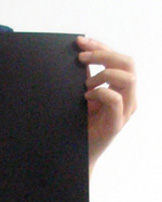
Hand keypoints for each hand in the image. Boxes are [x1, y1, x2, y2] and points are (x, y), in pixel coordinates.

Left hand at [77, 37, 135, 171]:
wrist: (76, 156)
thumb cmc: (80, 127)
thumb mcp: (83, 97)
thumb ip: (85, 78)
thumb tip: (79, 56)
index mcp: (122, 88)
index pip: (120, 58)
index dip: (102, 46)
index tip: (81, 41)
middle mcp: (128, 97)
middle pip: (128, 62)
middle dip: (104, 54)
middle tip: (81, 57)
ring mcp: (125, 111)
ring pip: (128, 78)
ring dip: (104, 74)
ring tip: (86, 84)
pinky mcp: (117, 124)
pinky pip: (116, 100)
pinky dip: (100, 93)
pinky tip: (86, 97)